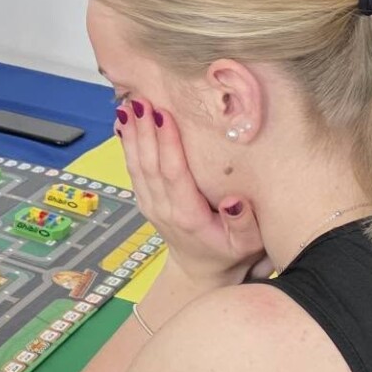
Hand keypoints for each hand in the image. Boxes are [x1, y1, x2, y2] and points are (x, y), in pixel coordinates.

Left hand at [115, 100, 265, 286]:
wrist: (202, 271)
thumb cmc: (230, 253)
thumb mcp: (248, 245)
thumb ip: (243, 224)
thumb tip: (235, 201)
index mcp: (187, 215)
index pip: (173, 174)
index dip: (167, 144)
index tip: (163, 115)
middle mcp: (163, 208)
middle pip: (149, 164)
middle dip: (144, 130)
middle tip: (141, 100)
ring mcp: (150, 204)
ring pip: (137, 165)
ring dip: (131, 134)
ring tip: (128, 105)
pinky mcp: (145, 200)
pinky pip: (133, 169)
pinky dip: (127, 145)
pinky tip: (123, 124)